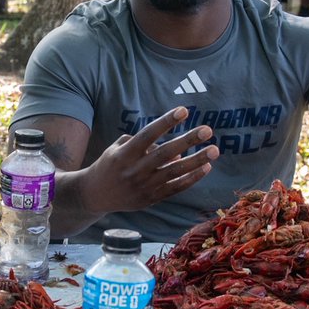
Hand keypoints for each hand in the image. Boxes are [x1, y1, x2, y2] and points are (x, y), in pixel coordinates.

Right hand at [80, 107, 217, 214]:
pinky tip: (206, 167)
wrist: (95, 195)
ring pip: (175, 172)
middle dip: (188, 141)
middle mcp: (135, 170)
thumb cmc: (109, 165)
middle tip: (207, 130)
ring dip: (196, 160)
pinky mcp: (152, 198)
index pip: (148, 134)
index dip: (166, 122)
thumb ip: (143, 144)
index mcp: (125, 153)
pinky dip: (192, 178)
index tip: (183, 110)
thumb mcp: (118, 148)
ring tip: (214, 149)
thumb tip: (175, 151)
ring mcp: (144, 186)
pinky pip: (176, 187)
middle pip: (166, 153)